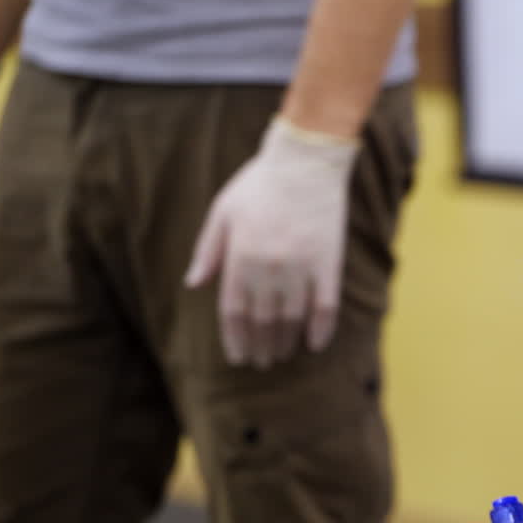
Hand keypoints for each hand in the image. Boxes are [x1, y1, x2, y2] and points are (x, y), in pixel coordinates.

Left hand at [185, 119, 358, 367]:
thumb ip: (208, 251)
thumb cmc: (259, 184)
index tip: (239, 357)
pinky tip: (315, 345)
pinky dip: (321, 330)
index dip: (236, 340)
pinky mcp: (328, 262)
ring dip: (287, 342)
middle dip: (261, 347)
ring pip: (293, 319)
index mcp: (240, 256)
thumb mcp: (222, 212)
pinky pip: (326, 306)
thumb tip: (194, 286)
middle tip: (262, 362)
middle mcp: (268, 267)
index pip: (234, 312)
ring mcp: (301, 266)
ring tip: (283, 354)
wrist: (306, 160)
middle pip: (263, 321)